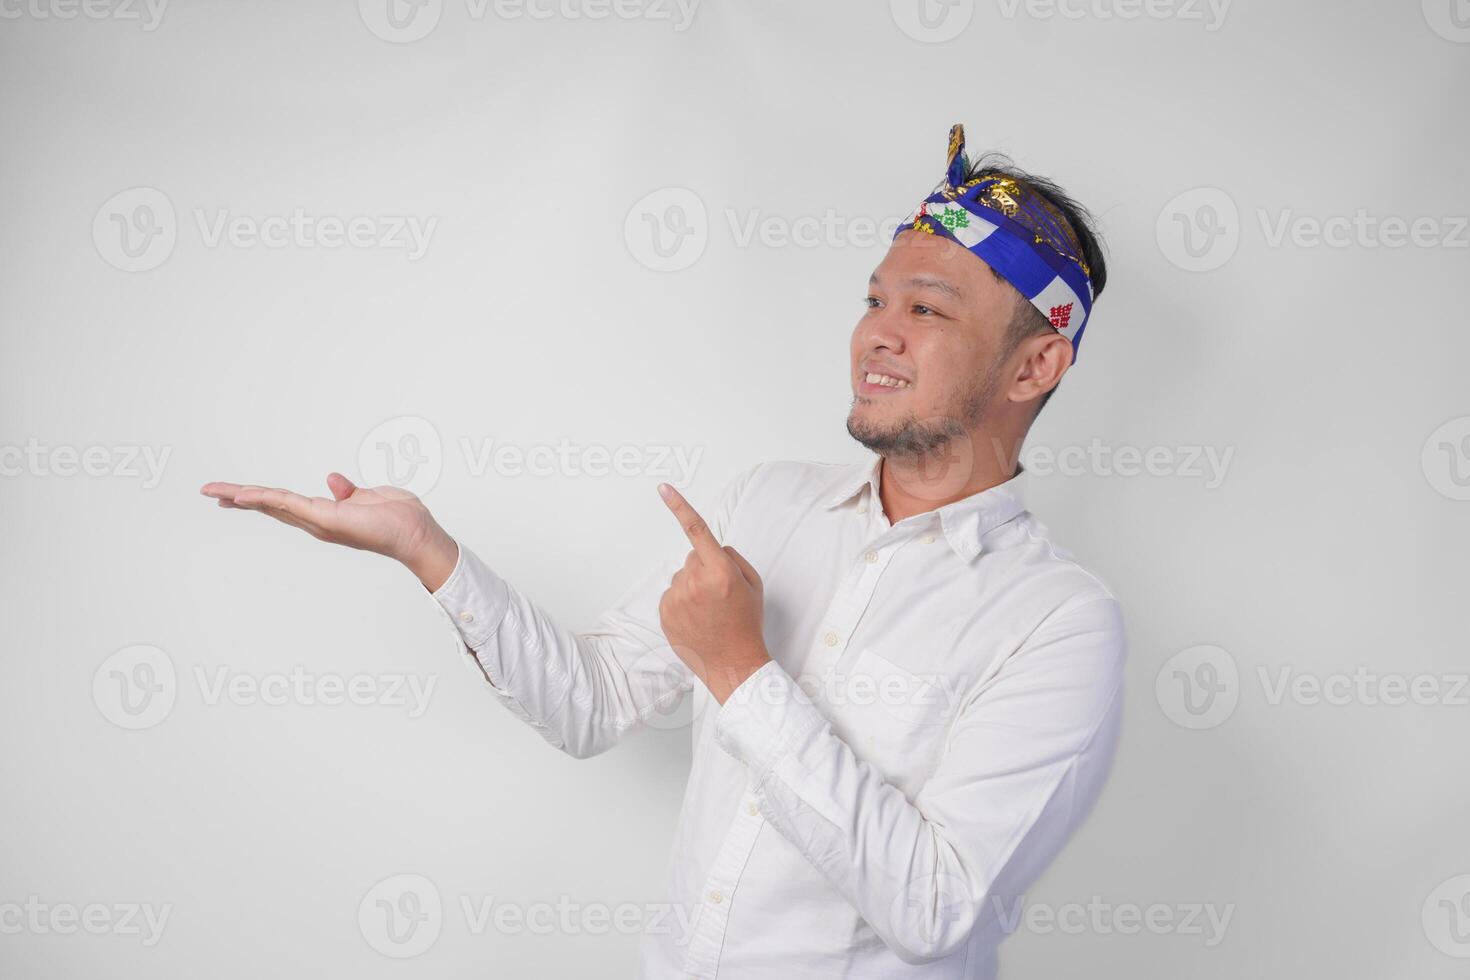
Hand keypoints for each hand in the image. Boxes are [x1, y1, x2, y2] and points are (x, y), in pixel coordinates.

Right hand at [199, 473, 458, 590]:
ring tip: (214, 491)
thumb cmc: (401, 518)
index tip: (235, 493)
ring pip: (272, 504)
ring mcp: (319, 521)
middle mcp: (317, 521)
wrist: (415, 533)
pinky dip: (265, 498)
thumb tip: (332, 480)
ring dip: (242, 496)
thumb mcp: (370, 496)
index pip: (284, 503)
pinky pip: (288, 504)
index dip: (259, 497)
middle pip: (270, 505)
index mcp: (326, 514)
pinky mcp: (325, 518)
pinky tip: (242, 495)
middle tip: (210, 492)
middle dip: (239, 498)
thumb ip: (348, 491)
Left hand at [656, 483, 769, 703]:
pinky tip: (697, 619)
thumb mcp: (753, 584)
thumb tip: (712, 549)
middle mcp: (694, 583)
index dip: (679, 507)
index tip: (663, 488)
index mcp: (720, 572)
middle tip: (720, 594)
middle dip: (705, 567)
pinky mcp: (665, 613)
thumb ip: (732, 558)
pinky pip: (672, 594)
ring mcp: (676, 599)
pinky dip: (683, 602)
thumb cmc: (746, 623)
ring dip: (693, 587)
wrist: (733, 663)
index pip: (697, 531)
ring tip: (709, 611)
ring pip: (682, 576)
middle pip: (693, 557)